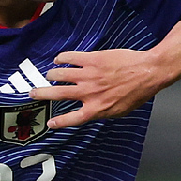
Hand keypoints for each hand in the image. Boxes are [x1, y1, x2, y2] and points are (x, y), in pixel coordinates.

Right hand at [35, 47, 180, 129]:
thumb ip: (102, 112)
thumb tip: (91, 112)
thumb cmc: (137, 93)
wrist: (147, 72)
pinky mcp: (92, 59)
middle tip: (33, 93)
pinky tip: (59, 59)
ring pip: (60, 74)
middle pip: (58, 94)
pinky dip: (61, 58)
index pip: (72, 119)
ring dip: (52, 74)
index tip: (49, 122)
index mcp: (96, 109)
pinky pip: (70, 58)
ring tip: (50, 74)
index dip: (59, 121)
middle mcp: (89, 93)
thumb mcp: (120, 111)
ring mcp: (89, 75)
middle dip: (42, 94)